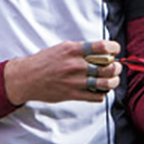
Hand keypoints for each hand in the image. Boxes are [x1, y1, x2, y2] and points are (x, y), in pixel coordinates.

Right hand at [3, 40, 122, 104]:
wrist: (27, 78)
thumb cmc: (44, 62)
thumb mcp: (62, 48)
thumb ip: (81, 49)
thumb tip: (101, 50)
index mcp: (73, 50)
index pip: (103, 47)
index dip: (114, 48)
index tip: (115, 50)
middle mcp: (76, 65)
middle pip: (109, 67)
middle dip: (116, 67)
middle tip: (115, 66)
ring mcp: (76, 81)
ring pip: (107, 83)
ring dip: (113, 81)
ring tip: (111, 79)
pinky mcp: (74, 95)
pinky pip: (97, 96)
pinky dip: (102, 93)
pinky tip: (98, 89)